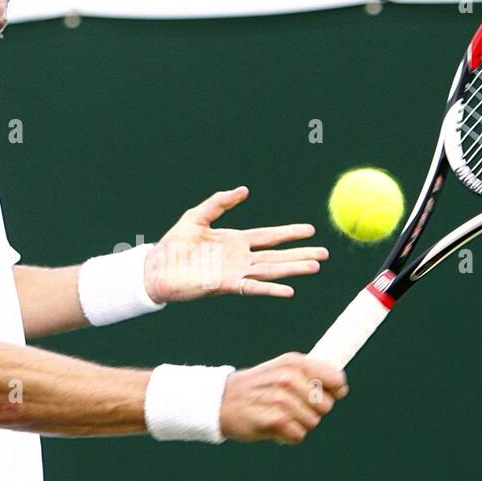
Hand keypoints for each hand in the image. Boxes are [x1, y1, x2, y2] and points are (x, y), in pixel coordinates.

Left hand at [143, 186, 327, 303]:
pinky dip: (271, 289)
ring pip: (271, 271)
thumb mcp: (197, 216)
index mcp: (235, 241)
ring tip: (315, 267)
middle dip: (301, 254)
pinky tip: (289, 290)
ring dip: (293, 269)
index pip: (269, 237)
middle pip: (277, 256)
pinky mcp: (226, 285)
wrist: (156, 268)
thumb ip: (220, 202)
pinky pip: (253, 288)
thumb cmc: (173, 244)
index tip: (310, 231)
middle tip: (325, 254)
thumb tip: (244, 190)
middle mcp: (240, 258)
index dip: (290, 233)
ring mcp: (235, 273)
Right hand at [219, 352, 348, 444]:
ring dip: (298, 424)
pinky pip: (298, 435)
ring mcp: (281, 399)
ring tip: (279, 416)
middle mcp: (289, 378)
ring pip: (313, 422)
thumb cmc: (257, 388)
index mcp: (294, 363)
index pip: (336, 378)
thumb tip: (342, 388)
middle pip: (326, 405)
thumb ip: (310, 375)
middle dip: (313, 411)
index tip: (324, 395)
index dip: (335, 390)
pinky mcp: (274, 421)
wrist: (219, 401)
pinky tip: (274, 427)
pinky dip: (288, 436)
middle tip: (291, 408)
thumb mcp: (281, 370)